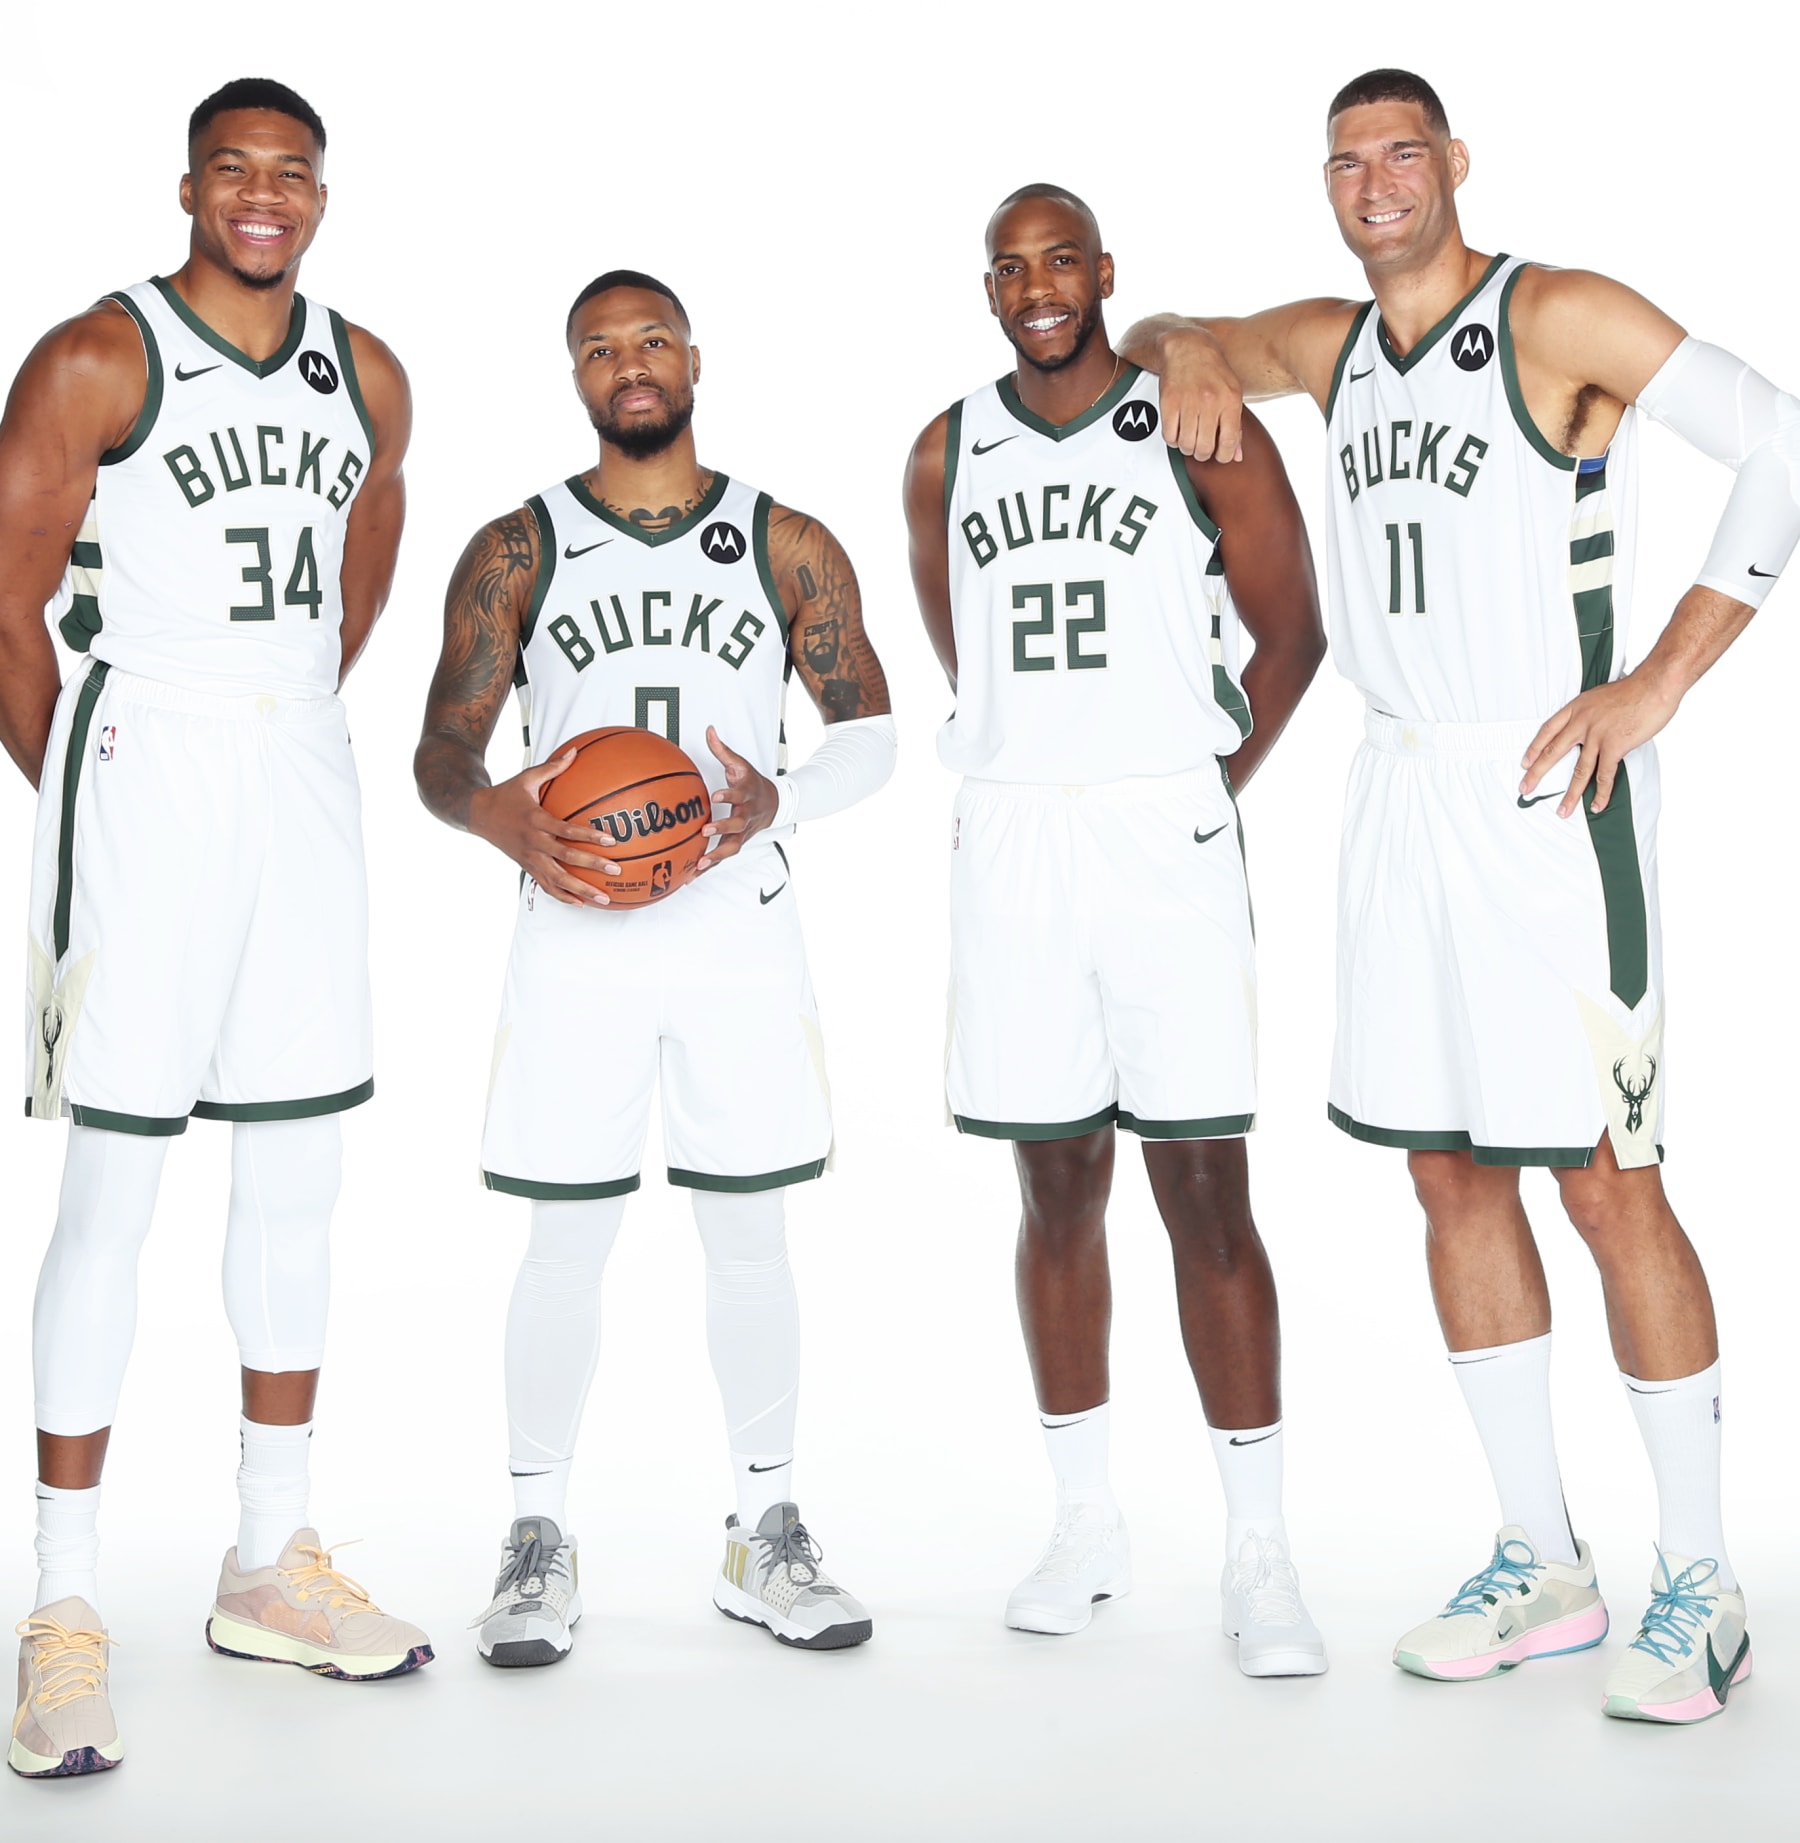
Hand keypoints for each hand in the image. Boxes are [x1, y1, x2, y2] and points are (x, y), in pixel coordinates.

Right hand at [468, 749, 621, 905]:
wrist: (477, 814)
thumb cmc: (506, 794)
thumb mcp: (527, 777)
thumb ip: (552, 768)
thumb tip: (574, 751)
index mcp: (536, 820)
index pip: (566, 831)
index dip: (588, 837)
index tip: (610, 841)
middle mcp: (533, 842)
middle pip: (566, 858)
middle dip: (592, 866)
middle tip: (615, 871)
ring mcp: (529, 858)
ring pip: (557, 879)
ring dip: (581, 890)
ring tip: (603, 899)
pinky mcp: (526, 867)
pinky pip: (546, 886)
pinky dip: (563, 896)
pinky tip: (581, 903)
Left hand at [697, 726, 776, 871]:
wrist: (775, 804)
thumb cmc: (752, 783)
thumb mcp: (740, 765)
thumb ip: (722, 750)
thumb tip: (709, 730)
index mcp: (746, 795)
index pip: (738, 795)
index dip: (729, 795)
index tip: (716, 795)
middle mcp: (746, 816)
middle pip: (737, 825)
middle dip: (722, 829)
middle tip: (705, 831)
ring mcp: (743, 832)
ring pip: (732, 847)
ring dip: (716, 856)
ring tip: (699, 863)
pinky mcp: (737, 843)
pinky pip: (723, 857)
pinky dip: (709, 867)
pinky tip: (691, 876)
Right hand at [1158, 326, 1244, 462]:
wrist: (1188, 346)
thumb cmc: (1213, 371)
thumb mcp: (1232, 394)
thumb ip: (1236, 426)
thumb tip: (1237, 455)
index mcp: (1230, 400)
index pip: (1229, 442)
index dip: (1225, 456)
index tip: (1220, 455)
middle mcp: (1210, 401)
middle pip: (1205, 448)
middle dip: (1203, 453)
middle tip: (1202, 448)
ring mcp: (1188, 401)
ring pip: (1186, 445)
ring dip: (1187, 447)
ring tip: (1190, 438)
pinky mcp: (1169, 402)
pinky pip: (1169, 436)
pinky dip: (1173, 439)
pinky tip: (1178, 431)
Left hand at [1520, 669, 1680, 816]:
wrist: (1654, 684)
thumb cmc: (1633, 689)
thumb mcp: (1599, 697)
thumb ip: (1589, 714)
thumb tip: (1587, 728)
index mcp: (1577, 708)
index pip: (1547, 731)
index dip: (1534, 748)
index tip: (1525, 763)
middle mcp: (1582, 722)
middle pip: (1553, 752)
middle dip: (1537, 774)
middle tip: (1525, 788)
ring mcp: (1597, 736)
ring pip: (1579, 771)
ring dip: (1571, 794)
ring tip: (1563, 811)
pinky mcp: (1614, 746)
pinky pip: (1605, 775)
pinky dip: (1602, 793)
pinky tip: (1597, 805)